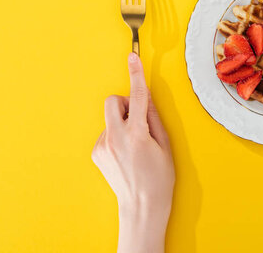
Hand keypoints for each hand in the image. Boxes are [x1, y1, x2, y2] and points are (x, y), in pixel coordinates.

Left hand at [92, 53, 174, 252]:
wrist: (142, 206)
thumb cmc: (159, 178)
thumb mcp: (165, 145)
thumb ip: (154, 118)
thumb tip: (147, 99)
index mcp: (136, 133)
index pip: (137, 96)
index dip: (136, 74)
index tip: (133, 57)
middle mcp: (115, 137)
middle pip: (113, 101)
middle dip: (125, 102)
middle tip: (139, 119)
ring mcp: (103, 146)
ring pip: (111, 119)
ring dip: (124, 123)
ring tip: (136, 146)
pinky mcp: (97, 153)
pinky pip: (107, 133)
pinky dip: (118, 136)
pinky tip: (128, 154)